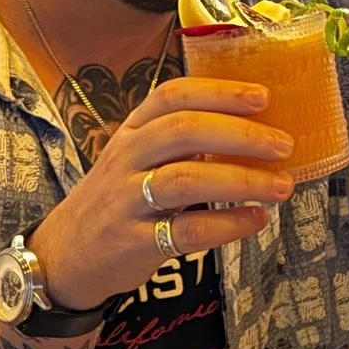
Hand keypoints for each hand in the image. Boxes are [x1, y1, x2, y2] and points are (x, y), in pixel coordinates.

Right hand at [27, 76, 295, 308]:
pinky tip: (256, 219)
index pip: (172, 96)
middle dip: (240, 135)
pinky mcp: (132, 243)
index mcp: (132, 131)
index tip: (263, 96)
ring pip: (185, 180)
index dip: (219, 92)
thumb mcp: (138, 159)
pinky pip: (185, 230)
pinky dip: (227, 224)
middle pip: (183, 132)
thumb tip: (257, 128)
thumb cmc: (119, 199)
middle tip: (284, 145)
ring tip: (282, 186)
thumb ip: (183, 142)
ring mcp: (125, 201)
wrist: (64, 255)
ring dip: (242, 181)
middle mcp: (126, 159)